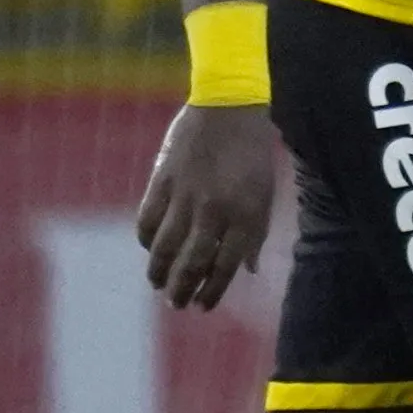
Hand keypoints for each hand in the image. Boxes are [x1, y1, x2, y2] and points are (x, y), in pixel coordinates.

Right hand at [138, 103, 279, 308]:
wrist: (229, 106)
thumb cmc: (252, 153)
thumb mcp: (266, 192)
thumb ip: (256, 233)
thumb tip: (248, 271)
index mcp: (246, 214)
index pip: (226, 266)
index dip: (213, 291)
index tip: (204, 306)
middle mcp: (215, 209)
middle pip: (192, 263)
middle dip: (182, 290)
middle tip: (177, 303)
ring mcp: (186, 195)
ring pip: (165, 248)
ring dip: (159, 272)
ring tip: (158, 284)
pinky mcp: (162, 180)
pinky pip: (148, 220)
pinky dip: (147, 240)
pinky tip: (150, 249)